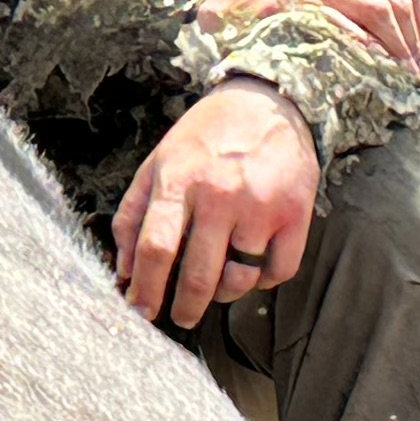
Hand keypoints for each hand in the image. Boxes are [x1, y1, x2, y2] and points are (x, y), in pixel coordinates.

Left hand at [114, 81, 320, 328]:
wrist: (266, 103)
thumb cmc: (203, 139)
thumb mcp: (156, 165)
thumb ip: (132, 217)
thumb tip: (123, 273)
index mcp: (178, 182)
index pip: (156, 248)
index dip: (145, 289)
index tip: (141, 311)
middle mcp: (220, 196)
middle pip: (198, 274)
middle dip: (184, 308)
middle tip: (180, 317)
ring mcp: (261, 206)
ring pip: (239, 279)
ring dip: (223, 294)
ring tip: (214, 286)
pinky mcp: (296, 213)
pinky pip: (278, 271)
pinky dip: (262, 281)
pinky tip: (250, 270)